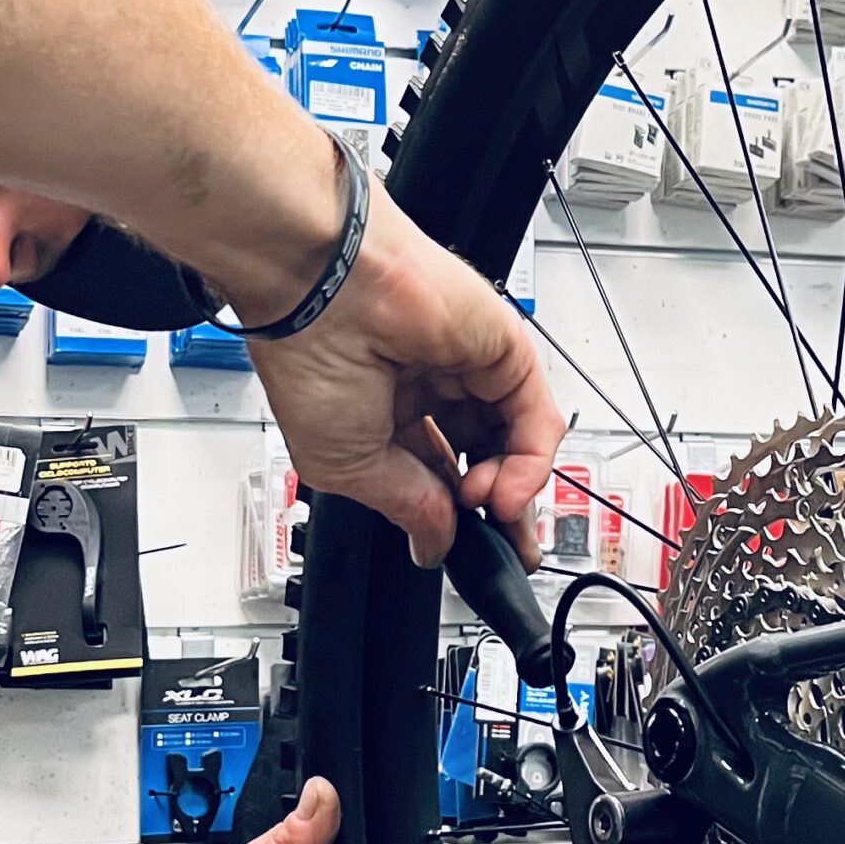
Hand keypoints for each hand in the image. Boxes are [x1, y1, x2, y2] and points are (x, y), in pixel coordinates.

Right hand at [247, 185, 563, 568]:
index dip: (457, 517)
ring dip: (509, 491)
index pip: (441, 472)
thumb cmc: (309, 354)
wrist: (323, 291)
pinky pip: (536, 417)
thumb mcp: (349, 467)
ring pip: (517, 443)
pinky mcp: (504, 351)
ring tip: (484, 507)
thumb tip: (435, 545)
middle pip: (488, 458)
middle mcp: (433, 387)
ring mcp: (471, 368)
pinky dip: (531, 464)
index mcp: (387, 412)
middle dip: (499, 511)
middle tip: (503, 547)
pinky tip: (504, 489)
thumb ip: (407, 506)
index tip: (467, 552)